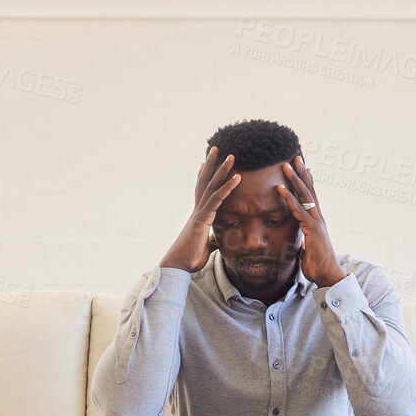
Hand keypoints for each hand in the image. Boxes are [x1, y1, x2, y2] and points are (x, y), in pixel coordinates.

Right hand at [159, 146, 240, 272]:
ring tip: (231, 155)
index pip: (203, 191)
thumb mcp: (205, 247)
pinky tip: (236, 177)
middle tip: (217, 148)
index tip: (207, 163)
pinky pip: (216, 199)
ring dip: (222, 170)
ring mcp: (199, 213)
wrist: (179, 266)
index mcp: (199, 216)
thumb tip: (215, 239)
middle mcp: (198, 210)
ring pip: (212, 186)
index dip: (206, 176)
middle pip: (206, 182)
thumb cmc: (189, 258)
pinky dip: (227, 188)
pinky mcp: (202, 219)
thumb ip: (211, 240)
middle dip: (212, 165)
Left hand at [276, 157, 345, 286]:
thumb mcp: (307, 250)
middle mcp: (318, 218)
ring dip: (294, 180)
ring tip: (286, 165)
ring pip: (304, 196)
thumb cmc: (318, 266)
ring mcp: (316, 222)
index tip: (303, 168)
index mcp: (317, 222)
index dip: (307, 182)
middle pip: (309, 191)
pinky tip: (280, 188)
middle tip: (295, 157)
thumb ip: (303, 242)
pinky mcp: (312, 229)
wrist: (329, 276)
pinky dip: (289, 199)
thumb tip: (300, 243)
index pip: (311, 197)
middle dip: (302, 173)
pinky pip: (298, 210)